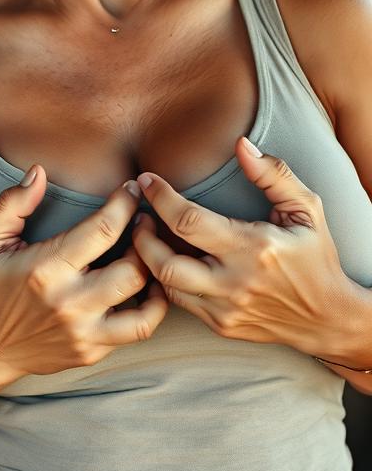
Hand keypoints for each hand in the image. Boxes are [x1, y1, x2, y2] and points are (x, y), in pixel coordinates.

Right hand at [0, 166, 168, 387]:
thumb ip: (12, 204)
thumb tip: (38, 173)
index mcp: (45, 269)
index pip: (102, 231)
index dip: (123, 205)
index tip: (130, 190)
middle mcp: (69, 302)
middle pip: (132, 268)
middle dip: (146, 239)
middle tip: (145, 222)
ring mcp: (84, 332)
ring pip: (144, 304)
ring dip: (154, 275)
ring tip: (149, 255)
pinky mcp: (92, 351)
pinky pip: (137, 330)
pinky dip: (151, 307)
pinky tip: (147, 289)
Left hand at [133, 137, 367, 358]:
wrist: (330, 319)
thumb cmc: (316, 258)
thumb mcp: (307, 211)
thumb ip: (274, 175)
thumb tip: (241, 145)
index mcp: (254, 248)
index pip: (189, 221)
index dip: (161, 197)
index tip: (147, 180)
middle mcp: (236, 282)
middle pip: (165, 263)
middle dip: (141, 236)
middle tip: (138, 214)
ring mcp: (227, 308)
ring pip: (166, 286)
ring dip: (147, 259)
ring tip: (145, 235)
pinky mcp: (222, 325)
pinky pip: (179, 303)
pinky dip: (164, 281)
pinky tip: (163, 260)